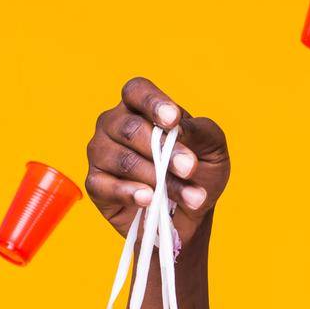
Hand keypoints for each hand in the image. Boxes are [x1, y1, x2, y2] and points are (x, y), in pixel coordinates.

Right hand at [86, 77, 230, 249]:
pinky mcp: (96, 184)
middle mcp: (114, 125)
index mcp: (140, 107)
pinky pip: (105, 185)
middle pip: (131, 128)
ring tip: (188, 196)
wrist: (191, 217)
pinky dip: (130, 193)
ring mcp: (101, 154)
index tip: (174, 121)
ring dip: (159, 179)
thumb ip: (202, 131)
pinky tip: (149, 199)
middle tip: (189, 168)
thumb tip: (179, 128)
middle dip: (164, 150)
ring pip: (124, 160)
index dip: (153, 103)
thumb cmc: (198, 174)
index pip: (137, 91)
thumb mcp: (213, 150)